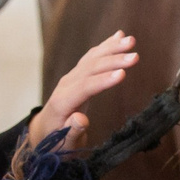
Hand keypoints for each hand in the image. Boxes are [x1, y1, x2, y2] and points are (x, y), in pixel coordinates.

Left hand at [24, 32, 138, 160]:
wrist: (44, 131)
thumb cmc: (56, 142)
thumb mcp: (63, 143)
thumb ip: (71, 132)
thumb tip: (81, 119)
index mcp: (62, 102)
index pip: (84, 88)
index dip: (103, 80)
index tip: (123, 74)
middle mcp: (66, 85)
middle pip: (90, 69)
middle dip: (113, 61)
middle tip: (135, 56)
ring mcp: (71, 78)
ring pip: (92, 59)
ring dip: (111, 48)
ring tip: (131, 41)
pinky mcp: (78, 75)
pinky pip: (92, 57)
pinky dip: (106, 46)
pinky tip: (119, 36)